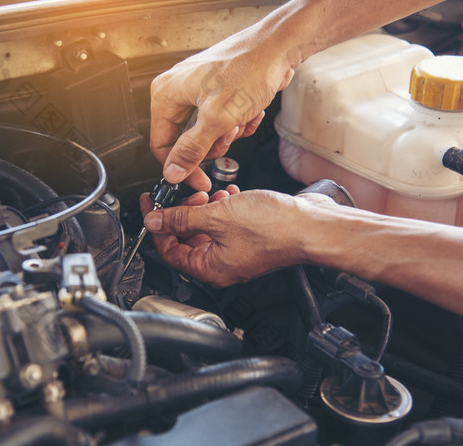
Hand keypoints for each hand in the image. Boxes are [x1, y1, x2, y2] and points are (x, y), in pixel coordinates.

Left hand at [140, 187, 312, 286]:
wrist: (312, 226)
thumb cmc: (274, 229)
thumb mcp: (216, 217)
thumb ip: (182, 218)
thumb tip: (155, 220)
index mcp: (209, 268)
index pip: (168, 251)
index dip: (157, 226)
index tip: (150, 205)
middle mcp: (221, 265)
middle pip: (186, 240)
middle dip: (183, 214)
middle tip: (186, 196)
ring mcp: (236, 253)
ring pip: (207, 230)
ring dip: (204, 209)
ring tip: (211, 194)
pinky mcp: (250, 240)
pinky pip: (226, 225)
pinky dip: (222, 209)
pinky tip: (229, 196)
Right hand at [149, 24, 295, 190]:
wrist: (278, 47)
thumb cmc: (249, 68)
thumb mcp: (217, 119)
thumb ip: (191, 150)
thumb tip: (173, 172)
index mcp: (166, 93)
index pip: (161, 144)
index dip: (180, 166)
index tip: (198, 179)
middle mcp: (177, 90)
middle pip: (186, 140)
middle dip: (213, 143)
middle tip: (229, 134)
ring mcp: (198, 91)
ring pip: (206, 133)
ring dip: (229, 133)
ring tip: (242, 117)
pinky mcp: (217, 92)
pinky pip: (221, 122)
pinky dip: (238, 122)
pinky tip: (250, 111)